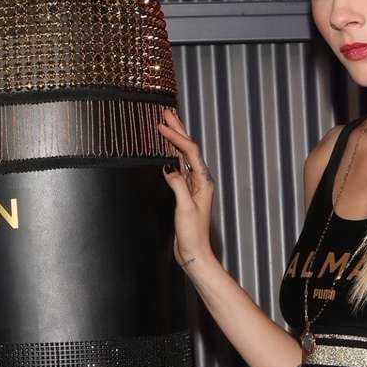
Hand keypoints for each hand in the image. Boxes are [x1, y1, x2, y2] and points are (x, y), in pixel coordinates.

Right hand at [157, 106, 215, 268]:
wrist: (194, 253)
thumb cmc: (193, 235)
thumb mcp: (185, 209)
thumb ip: (178, 186)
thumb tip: (169, 167)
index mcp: (204, 182)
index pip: (189, 151)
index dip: (176, 136)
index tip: (161, 125)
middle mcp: (200, 181)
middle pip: (188, 149)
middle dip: (178, 130)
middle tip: (166, 113)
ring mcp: (193, 186)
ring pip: (183, 156)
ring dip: (175, 139)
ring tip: (165, 124)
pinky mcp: (185, 193)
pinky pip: (179, 167)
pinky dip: (172, 154)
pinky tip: (166, 150)